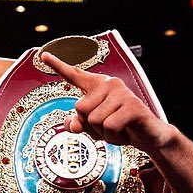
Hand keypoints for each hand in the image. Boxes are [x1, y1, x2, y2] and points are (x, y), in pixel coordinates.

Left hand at [41, 51, 171, 152]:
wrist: (148, 137)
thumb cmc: (119, 128)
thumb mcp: (93, 128)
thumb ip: (78, 124)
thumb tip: (73, 125)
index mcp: (97, 86)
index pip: (74, 75)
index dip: (58, 66)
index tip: (43, 55)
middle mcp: (109, 84)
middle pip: (80, 108)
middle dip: (90, 126)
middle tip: (107, 127)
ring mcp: (122, 93)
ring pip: (94, 120)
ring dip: (103, 134)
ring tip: (118, 129)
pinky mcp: (132, 106)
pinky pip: (109, 126)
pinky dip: (113, 137)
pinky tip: (124, 133)